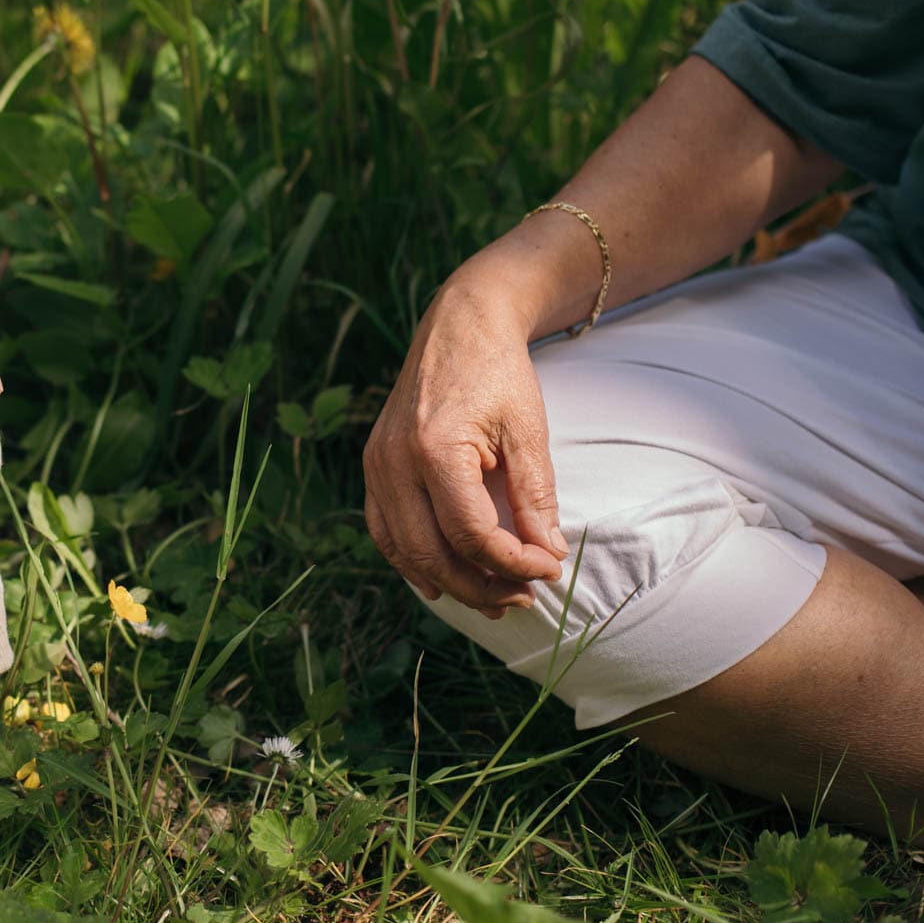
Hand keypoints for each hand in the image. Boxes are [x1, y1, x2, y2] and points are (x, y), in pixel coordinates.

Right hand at [362, 271, 568, 616]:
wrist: (459, 324)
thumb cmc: (498, 372)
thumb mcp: (528, 431)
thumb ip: (536, 496)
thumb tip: (546, 554)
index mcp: (435, 448)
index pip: (471, 533)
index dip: (513, 563)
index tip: (549, 569)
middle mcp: (395, 461)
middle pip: (430, 552)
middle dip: (479, 586)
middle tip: (522, 598)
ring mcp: (376, 463)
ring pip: (401, 548)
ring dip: (445, 581)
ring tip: (489, 598)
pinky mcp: (373, 464)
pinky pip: (383, 528)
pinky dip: (410, 559)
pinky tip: (438, 578)